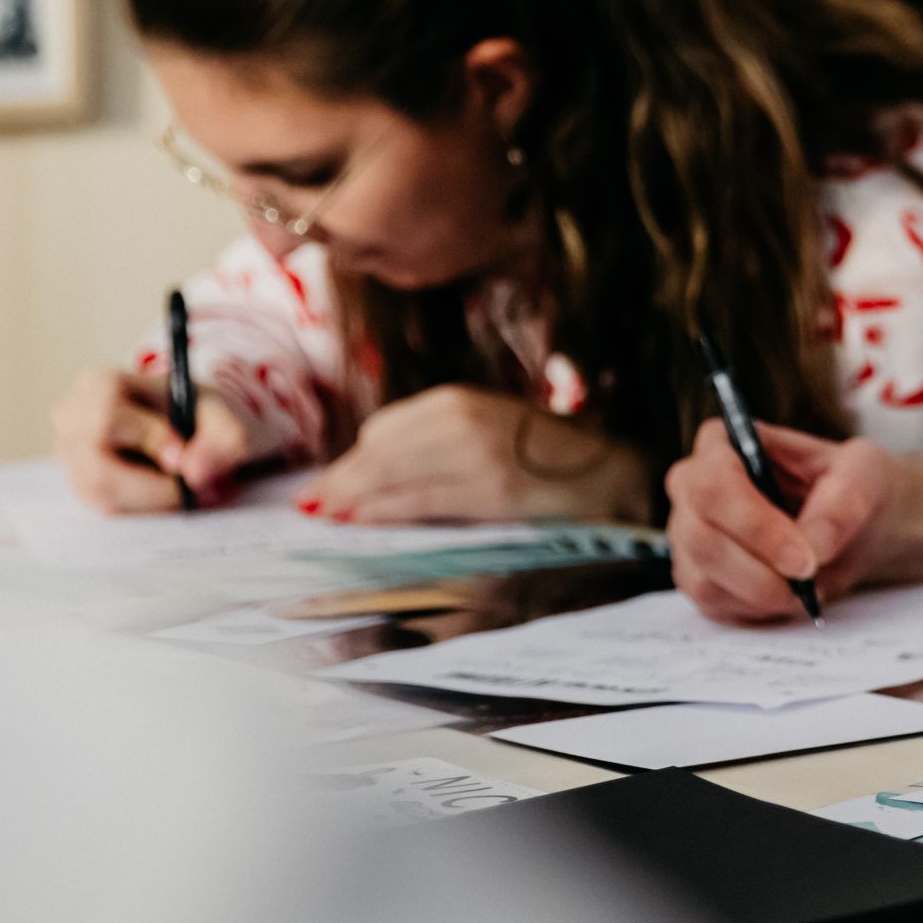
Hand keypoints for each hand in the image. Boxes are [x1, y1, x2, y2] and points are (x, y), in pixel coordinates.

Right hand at [52, 364, 253, 511]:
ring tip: (187, 488)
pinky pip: (107, 508)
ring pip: (103, 496)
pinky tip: (167, 492)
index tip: (183, 453)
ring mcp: (68, 453)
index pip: (108, 419)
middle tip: (193, 485)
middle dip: (154, 487)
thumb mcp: (223, 416)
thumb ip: (223, 439)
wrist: (186, 423)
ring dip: (155, 500)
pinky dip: (147, 506)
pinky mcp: (77, 481)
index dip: (148, 440)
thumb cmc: (197, 412)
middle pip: (99, 471)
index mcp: (99, 385)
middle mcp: (72, 418)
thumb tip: (196, 474)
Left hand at [304, 385, 650, 524]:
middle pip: (381, 451)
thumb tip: (363, 475)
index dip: (351, 460)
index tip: (326, 484)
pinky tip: (360, 521)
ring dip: (352, 497)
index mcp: (461, 401)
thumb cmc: (544, 459)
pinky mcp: (494, 489)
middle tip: (309, 506)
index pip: (386, 430)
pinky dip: (384, 512)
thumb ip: (435, 443)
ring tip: (326, 515)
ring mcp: (479, 454)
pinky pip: (422, 501)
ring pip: (393, 475)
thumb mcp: (486, 431)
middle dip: (340, 481)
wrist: (613, 473)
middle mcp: (465, 420)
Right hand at [664, 419, 903, 623]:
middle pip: (699, 537)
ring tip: (807, 587)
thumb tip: (813, 546)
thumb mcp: (865, 476)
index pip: (713, 483)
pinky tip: (789, 595)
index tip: (803, 556)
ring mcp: (689, 534)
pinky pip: (713, 604)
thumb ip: (843, 502)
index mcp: (724, 443)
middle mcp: (693, 487)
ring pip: (702, 579)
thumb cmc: (853, 486)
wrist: (857, 526)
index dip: (754, 525)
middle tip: (810, 578)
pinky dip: (756, 608)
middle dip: (759, 569)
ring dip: (762, 593)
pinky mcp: (698, 576)